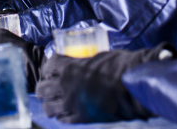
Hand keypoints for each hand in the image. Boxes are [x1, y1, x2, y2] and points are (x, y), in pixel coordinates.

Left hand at [36, 43, 173, 122]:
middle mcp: (65, 86)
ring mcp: (72, 104)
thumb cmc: (120, 66)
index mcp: (68, 67)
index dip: (49, 68)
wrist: (133, 85)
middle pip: (42, 88)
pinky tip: (65, 112)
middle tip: (49, 86)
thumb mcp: (96, 56)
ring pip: (48, 107)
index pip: (48, 66)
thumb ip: (82, 62)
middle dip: (44, 87)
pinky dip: (61, 115)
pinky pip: (62, 119)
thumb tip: (79, 63)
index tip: (52, 69)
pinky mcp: (81, 118)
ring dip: (49, 103)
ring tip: (54, 102)